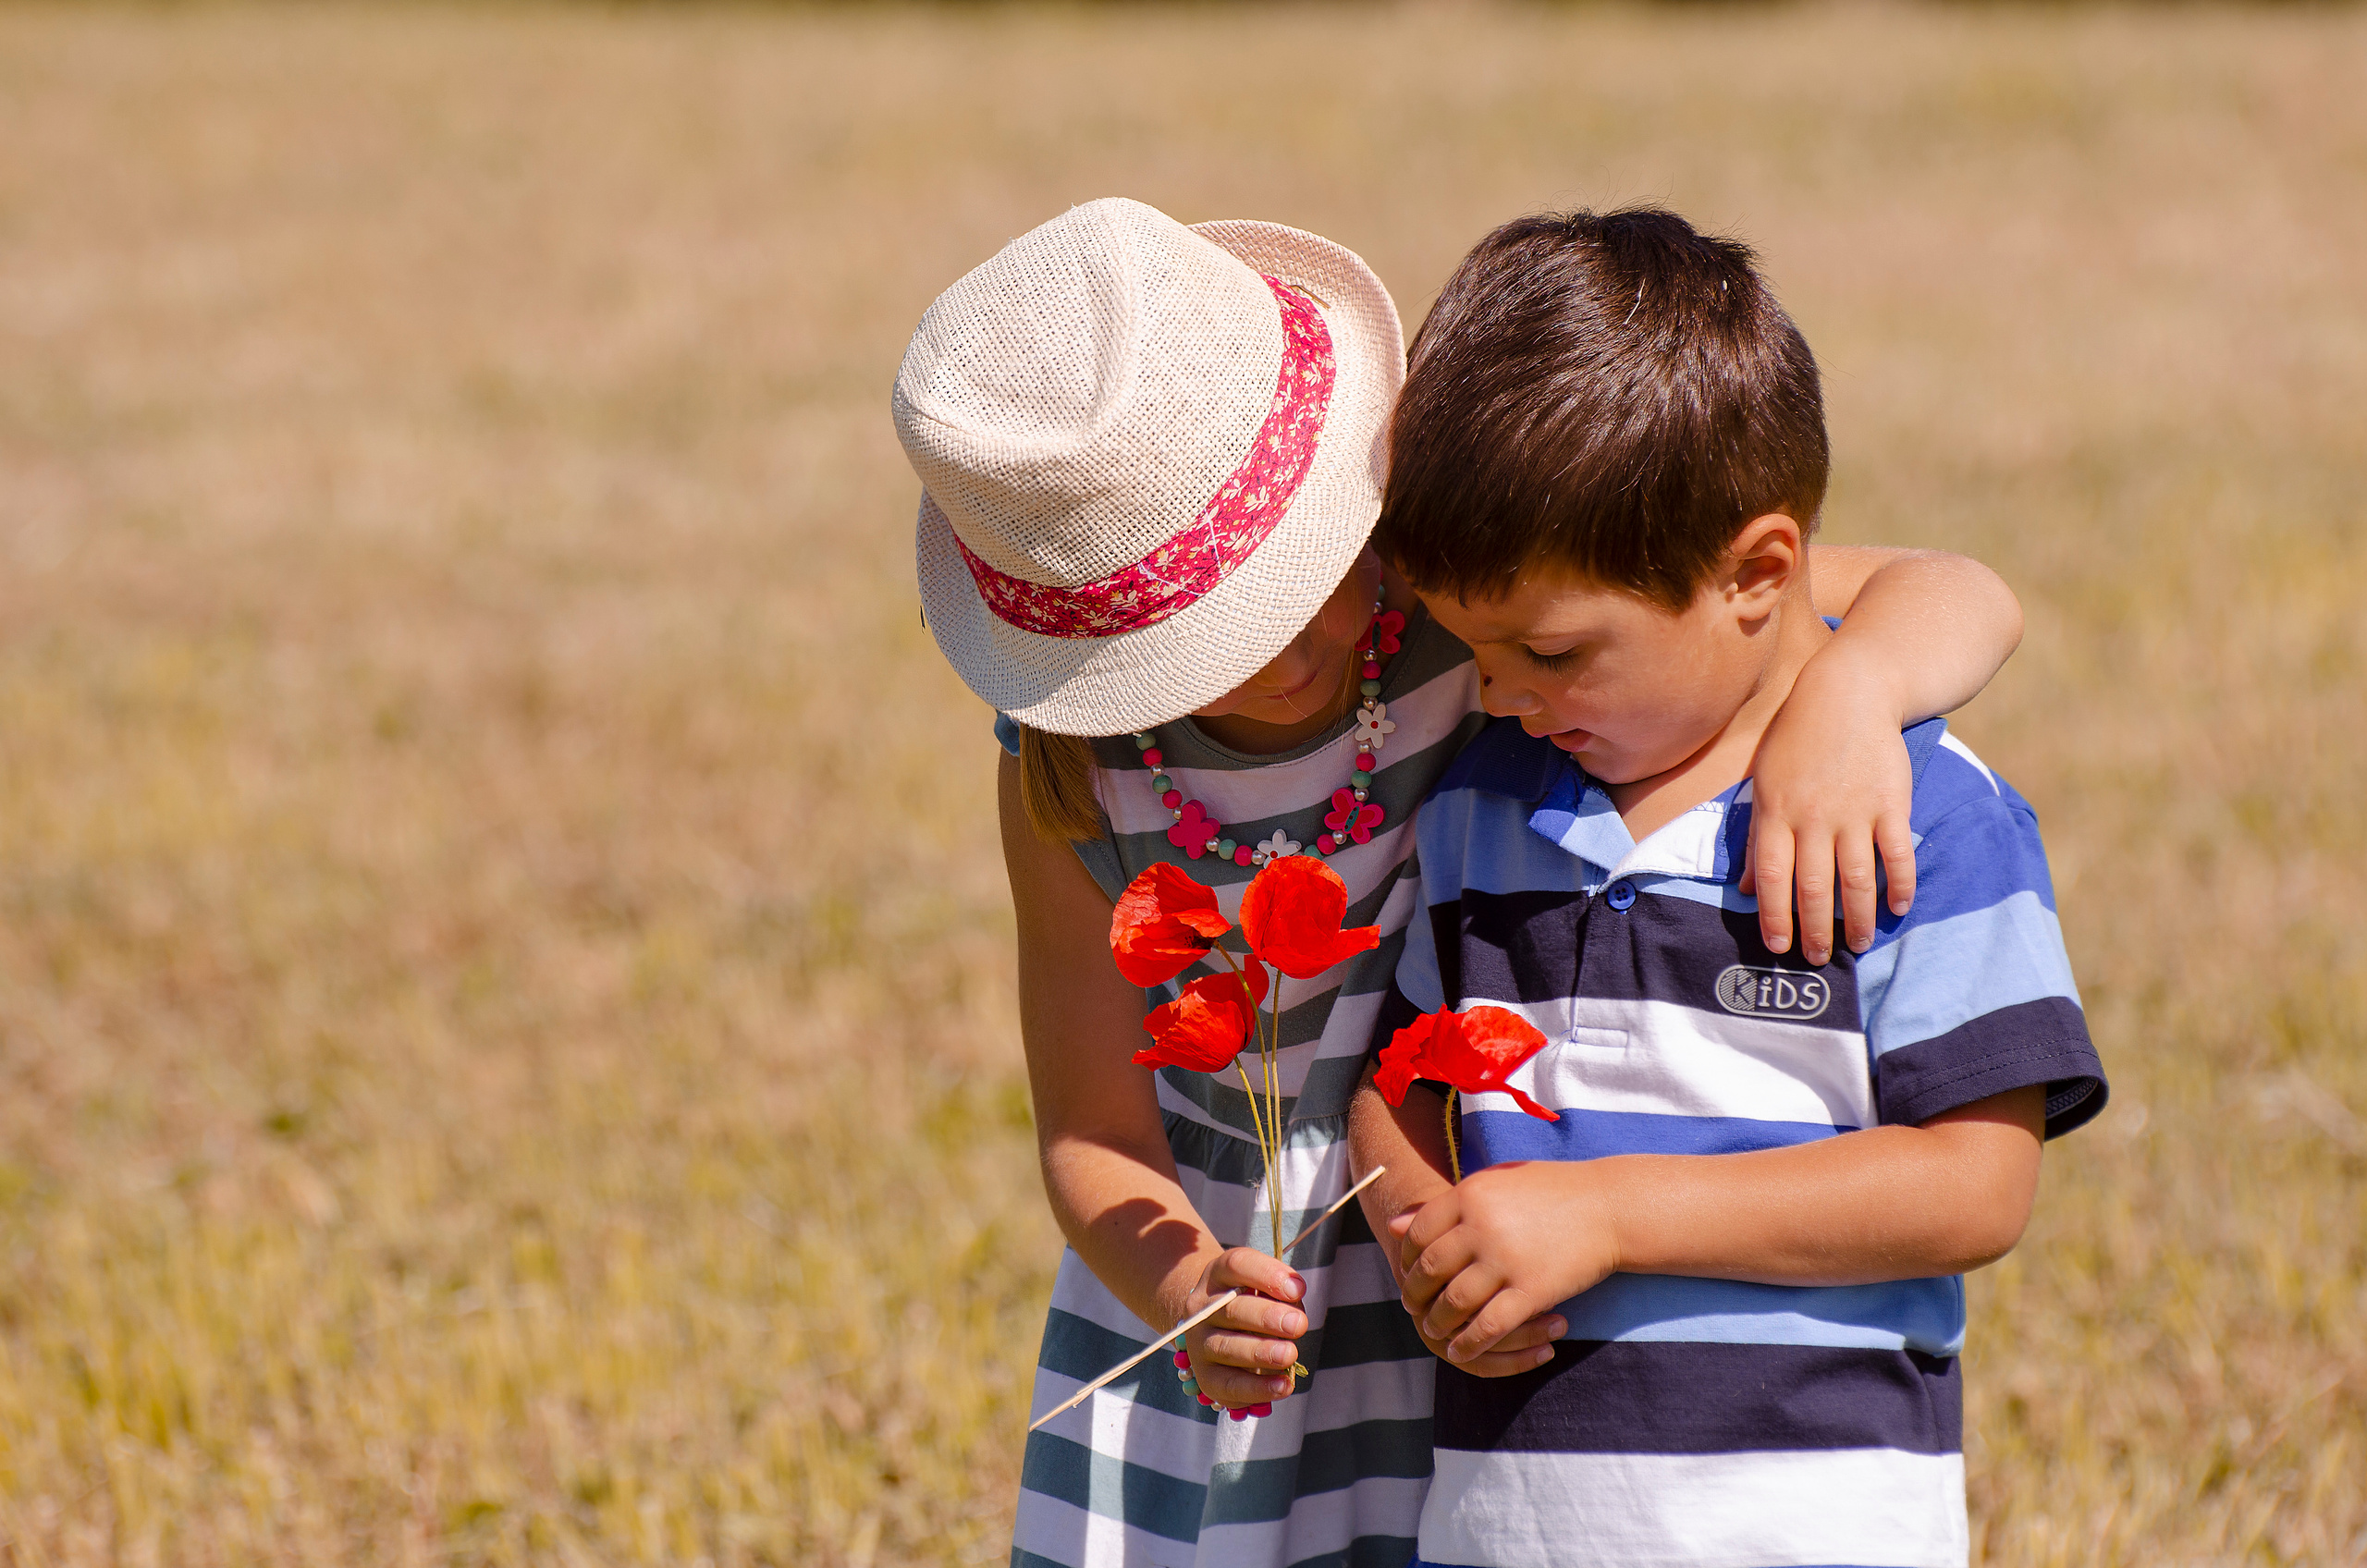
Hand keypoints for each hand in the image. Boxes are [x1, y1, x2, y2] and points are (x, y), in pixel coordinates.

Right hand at [1179, 1247, 1306, 1409]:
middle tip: (1298, 1325)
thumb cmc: (1252, 1303)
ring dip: (1261, 1352)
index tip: (1297, 1289)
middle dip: (1267, 1317)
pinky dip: (1258, 1387)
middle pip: (1232, 1309)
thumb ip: (1283, 1290)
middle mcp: (1202, 1308)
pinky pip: (1229, 1385)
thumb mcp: (1265, 1286)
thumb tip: (1296, 1294)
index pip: (1237, 1265)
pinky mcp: (1206, 1377)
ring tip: (1289, 1354)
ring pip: (1227, 1348)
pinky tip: (1284, 1385)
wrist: (1215, 1329)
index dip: (1267, 1274)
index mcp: (1218, 1275)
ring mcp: (1199, 1344)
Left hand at [1389, 1161, 1617, 1365]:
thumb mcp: (1494, 1184)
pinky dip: (1469, 1343)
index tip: (1408, 1273)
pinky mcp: (1533, 1291)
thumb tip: (1394, 1227)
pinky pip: (1489, 1327)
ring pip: (1454, 1303)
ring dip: (1438, 1323)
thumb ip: (1447, 1205)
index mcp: (1470, 1194)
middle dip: (1416, 1293)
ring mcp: (1507, 1260)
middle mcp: (1482, 1226)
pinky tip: (1461, 1351)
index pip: (1419, 1234)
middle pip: (1431, 1270)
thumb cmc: (1551, 1192)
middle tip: (1412, 1305)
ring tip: (1434, 1329)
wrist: (1610, 1207)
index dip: (1408, 1259)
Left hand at [1743, 638, 1917, 963]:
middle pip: (1814, 886)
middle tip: (1817, 958)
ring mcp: (1855, 810)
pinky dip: (1900, 883)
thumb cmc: (1797, 739)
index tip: (1778, 947)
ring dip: (1858, 918)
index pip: (1771, 876)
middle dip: (1815, 929)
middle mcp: (1814, 817)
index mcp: (1777, 812)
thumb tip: (1746, 888)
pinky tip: (1898, 908)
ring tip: (1858, 946)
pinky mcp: (1891, 802)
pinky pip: (1897, 852)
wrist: (1847, 693)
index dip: (1774, 915)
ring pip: (1857, 878)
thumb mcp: (1764, 782)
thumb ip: (1757, 835)